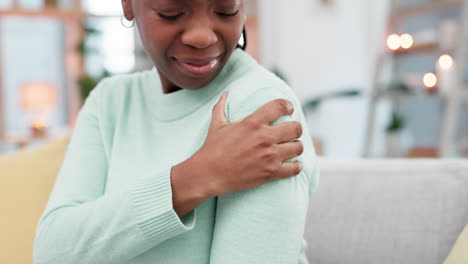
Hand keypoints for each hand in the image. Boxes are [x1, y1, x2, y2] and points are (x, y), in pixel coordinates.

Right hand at [185, 91, 303, 197]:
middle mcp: (264, 137)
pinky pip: (294, 168)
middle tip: (291, 132)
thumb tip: (224, 93)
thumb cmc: (211, 148)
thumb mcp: (216, 124)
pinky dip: (296, 166)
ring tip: (291, 148)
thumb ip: (222, 106)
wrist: (208, 173)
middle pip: (295, 128)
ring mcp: (269, 155)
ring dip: (296, 147)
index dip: (287, 106)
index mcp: (253, 122)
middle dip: (295, 129)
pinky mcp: (270, 172)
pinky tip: (293, 165)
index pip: (279, 106)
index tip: (288, 110)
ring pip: (298, 147)